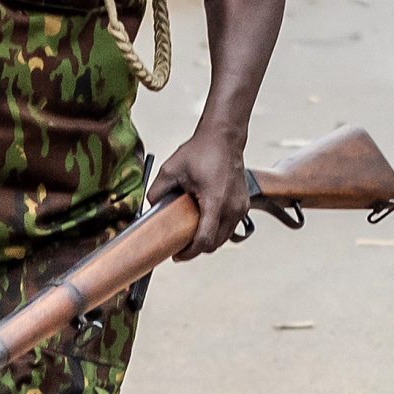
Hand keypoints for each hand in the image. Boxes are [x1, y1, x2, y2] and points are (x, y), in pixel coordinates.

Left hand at [151, 125, 250, 259]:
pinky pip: (230, 227)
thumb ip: (156, 192)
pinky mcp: (244, 204)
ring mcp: (240, 207)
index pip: (204, 240)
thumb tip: (150, 209)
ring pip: (224, 238)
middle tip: (180, 246)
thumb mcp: (170, 169)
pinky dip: (218, 231)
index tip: (177, 255)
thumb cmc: (201, 151)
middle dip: (197, 249)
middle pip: (215, 244)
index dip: (189, 253)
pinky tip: (204, 223)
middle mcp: (232, 208)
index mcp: (215, 202)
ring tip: (191, 235)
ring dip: (208, 240)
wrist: (224, 138)